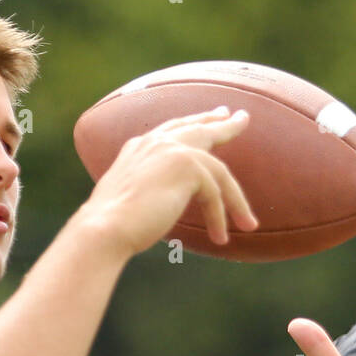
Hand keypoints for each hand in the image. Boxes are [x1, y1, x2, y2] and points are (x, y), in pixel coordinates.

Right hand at [76, 106, 258, 256]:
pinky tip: (220, 238)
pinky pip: (215, 193)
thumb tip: (166, 199)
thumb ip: (151, 187)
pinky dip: (219, 219)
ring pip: (218, 171)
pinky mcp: (187, 166)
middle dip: (224, 125)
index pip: (174, 129)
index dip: (197, 122)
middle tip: (242, 118)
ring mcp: (171, 150)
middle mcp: (156, 142)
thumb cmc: (113, 225)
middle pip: (199, 129)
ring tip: (249, 224)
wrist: (105, 227)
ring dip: (236, 202)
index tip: (216, 116)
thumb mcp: (132, 198)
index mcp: (140, 146)